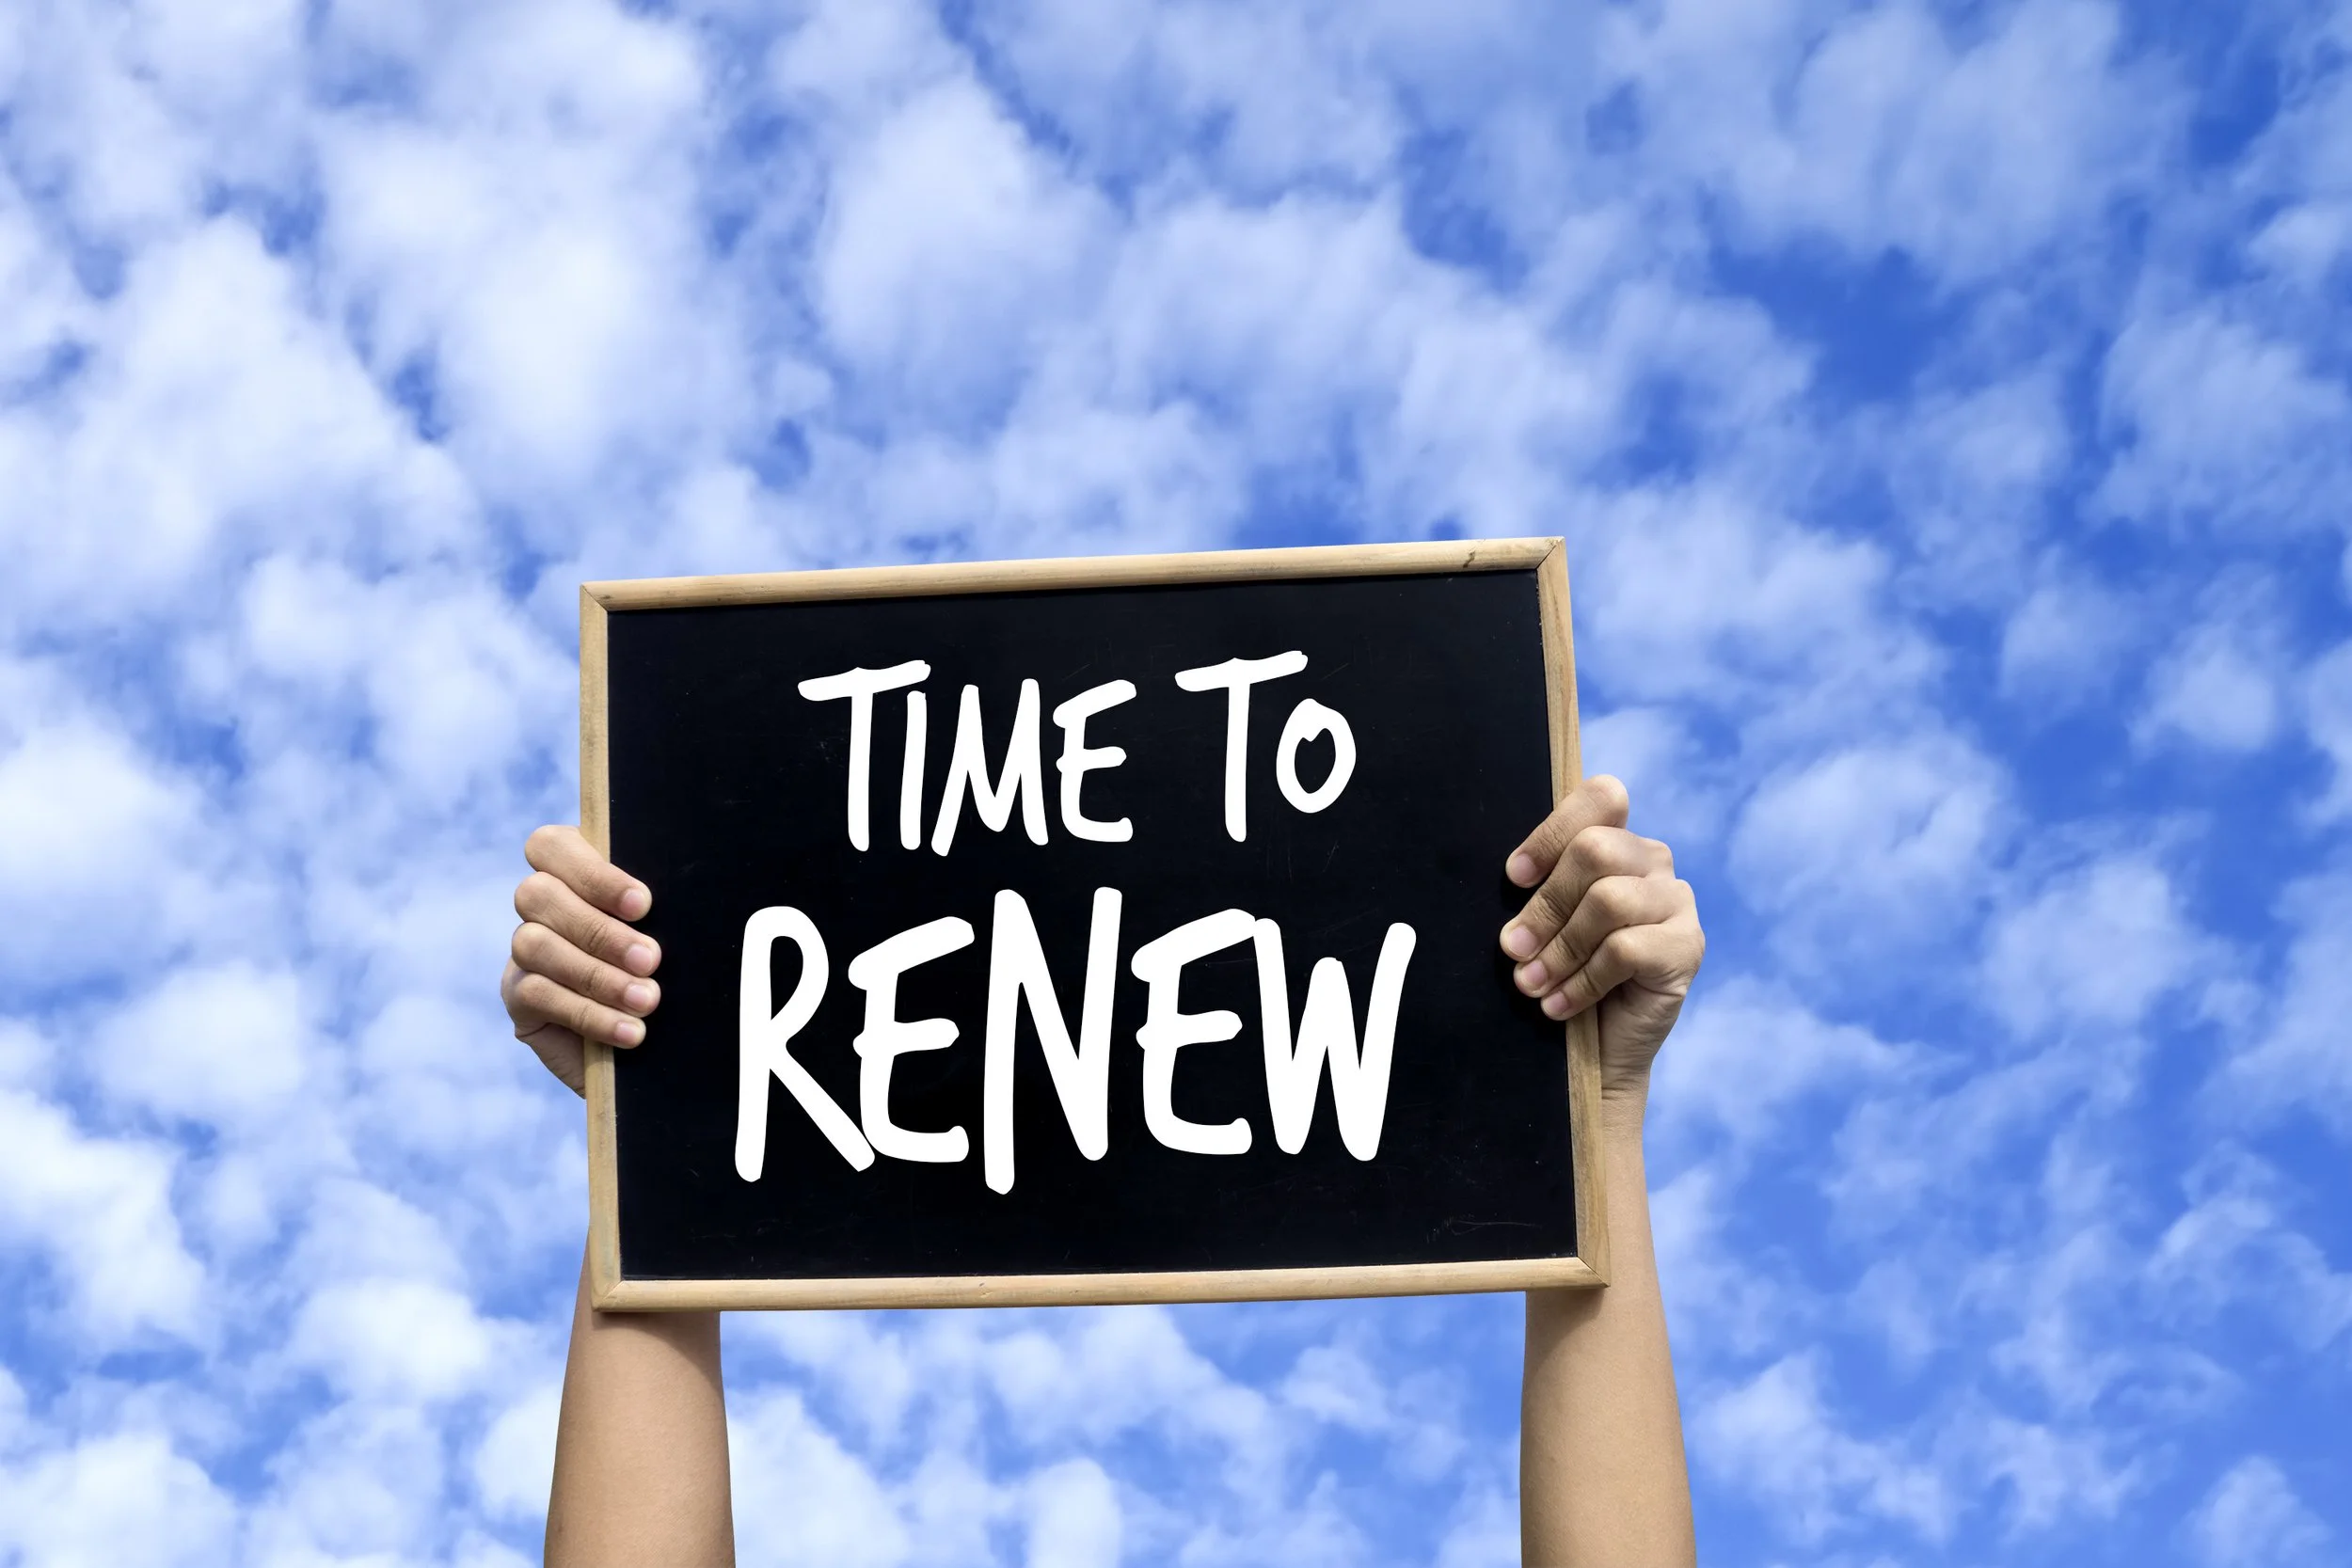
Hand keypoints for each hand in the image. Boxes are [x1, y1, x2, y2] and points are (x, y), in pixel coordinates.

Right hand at [500, 825, 662, 1095]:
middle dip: (599, 930)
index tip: (643, 905)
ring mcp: (524, 950)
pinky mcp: (518, 997)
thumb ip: (663, 908)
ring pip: (534, 944)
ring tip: (647, 1000)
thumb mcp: (673, 932)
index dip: (593, 873)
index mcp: (576, 872)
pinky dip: (589, 1013)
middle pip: (537, 893)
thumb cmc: (674, 971)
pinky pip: (538, 995)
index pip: (551, 845)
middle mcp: (541, 906)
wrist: (664, 1042)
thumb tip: (683, 891)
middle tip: (651, 959)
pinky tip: (630, 1031)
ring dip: (596, 975)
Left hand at [1498, 776, 1703, 1103]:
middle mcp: (1654, 862)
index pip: (1602, 798)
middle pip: (1595, 850)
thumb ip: (1539, 893)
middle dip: (1545, 904)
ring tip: (1532, 985)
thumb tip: (1514, 890)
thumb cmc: (1563, 976)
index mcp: (1619, 842)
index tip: (1514, 877)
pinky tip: (1560, 1005)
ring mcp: (1676, 903)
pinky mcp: (1687, 948)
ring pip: (1609, 900)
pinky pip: (1625, 949)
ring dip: (1559, 949)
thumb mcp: (1545, 925)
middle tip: (1514, 949)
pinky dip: (1582, 980)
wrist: (1596, 1052)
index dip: (1553, 831)